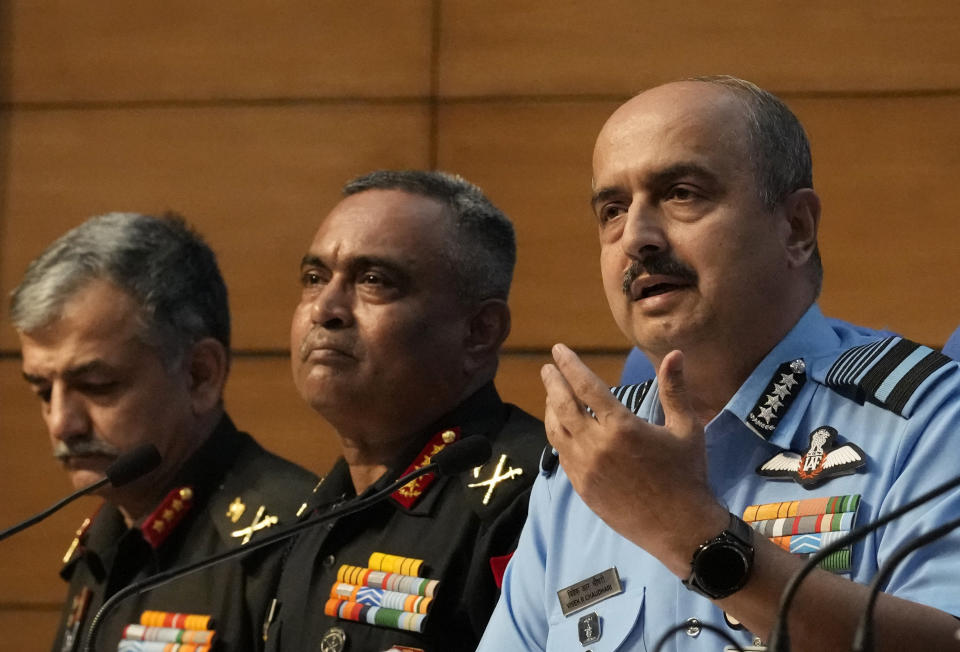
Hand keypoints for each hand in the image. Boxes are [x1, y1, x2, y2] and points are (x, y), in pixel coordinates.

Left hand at [541, 344, 727, 575]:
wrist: (680, 528)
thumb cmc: (688, 474)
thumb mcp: (686, 428)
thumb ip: (674, 389)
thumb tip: (674, 353)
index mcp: (622, 427)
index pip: (586, 386)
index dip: (569, 365)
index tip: (558, 350)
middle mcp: (597, 446)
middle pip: (563, 405)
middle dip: (552, 382)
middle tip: (547, 368)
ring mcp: (586, 468)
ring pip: (556, 431)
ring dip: (551, 408)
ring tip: (551, 395)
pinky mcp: (582, 488)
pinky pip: (562, 455)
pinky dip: (558, 435)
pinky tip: (561, 428)